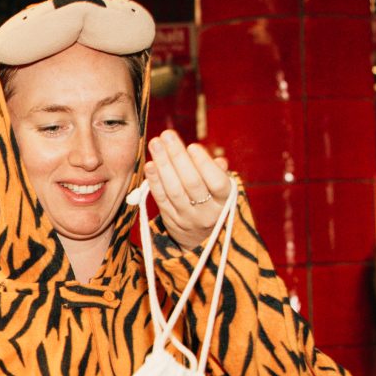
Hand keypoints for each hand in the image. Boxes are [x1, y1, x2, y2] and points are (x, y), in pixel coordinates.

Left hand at [144, 131, 235, 245]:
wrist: (201, 240)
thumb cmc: (214, 203)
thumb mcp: (223, 191)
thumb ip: (219, 174)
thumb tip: (219, 161)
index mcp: (225, 202)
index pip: (216, 183)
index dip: (204, 165)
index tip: (192, 146)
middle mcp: (208, 212)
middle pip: (191, 183)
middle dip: (177, 157)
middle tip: (166, 135)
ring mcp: (188, 218)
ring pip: (174, 190)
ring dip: (163, 165)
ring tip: (156, 144)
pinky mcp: (172, 221)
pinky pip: (161, 200)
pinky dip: (154, 182)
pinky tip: (150, 165)